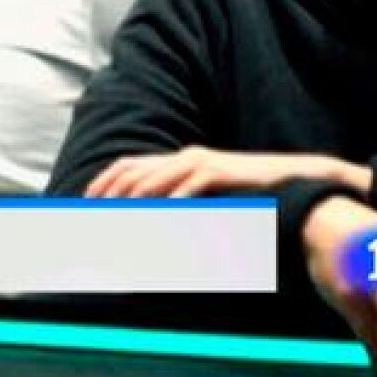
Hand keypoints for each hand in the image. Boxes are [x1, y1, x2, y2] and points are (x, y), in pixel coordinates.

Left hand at [85, 147, 369, 198]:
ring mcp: (201, 162)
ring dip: (133, 201)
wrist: (292, 179)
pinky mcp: (220, 172)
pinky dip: (171, 202)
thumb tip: (153, 219)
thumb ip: (180, 202)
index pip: (127, 165)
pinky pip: (189, 186)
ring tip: (114, 220)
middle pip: (133, 171)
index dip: (102, 182)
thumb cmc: (247, 192)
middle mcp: (183, 156)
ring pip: (155, 179)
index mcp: (176, 159)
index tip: (84, 203)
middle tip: (91, 217)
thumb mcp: (207, 195)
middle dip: (108, 194)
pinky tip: (158, 217)